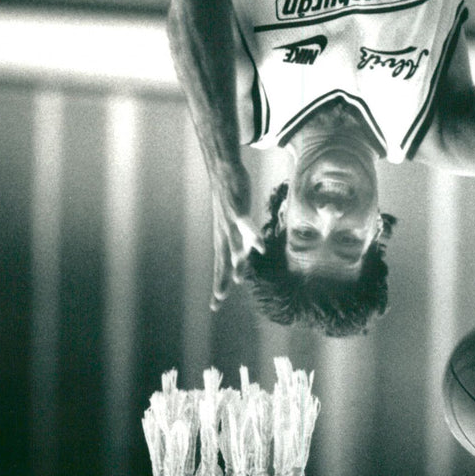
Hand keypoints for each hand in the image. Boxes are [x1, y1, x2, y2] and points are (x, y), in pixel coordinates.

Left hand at [210, 166, 263, 311]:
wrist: (223, 169)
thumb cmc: (230, 197)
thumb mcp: (234, 222)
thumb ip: (241, 240)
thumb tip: (247, 257)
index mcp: (222, 237)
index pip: (218, 265)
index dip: (218, 284)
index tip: (214, 305)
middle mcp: (223, 232)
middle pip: (222, 260)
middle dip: (222, 279)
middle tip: (219, 299)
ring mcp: (229, 220)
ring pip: (233, 244)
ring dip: (236, 261)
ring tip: (239, 278)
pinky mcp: (237, 207)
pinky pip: (246, 224)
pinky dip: (252, 236)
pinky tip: (259, 248)